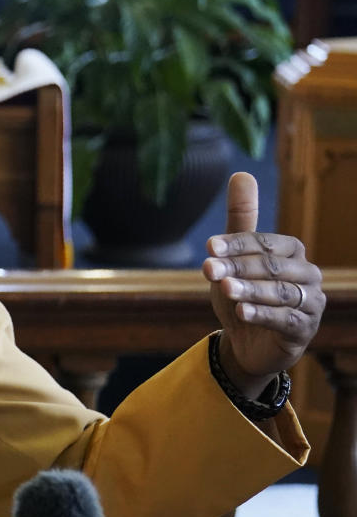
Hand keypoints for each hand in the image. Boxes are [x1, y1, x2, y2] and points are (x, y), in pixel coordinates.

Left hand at [201, 173, 324, 398]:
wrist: (247, 343)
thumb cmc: (243, 292)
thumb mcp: (235, 258)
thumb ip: (240, 220)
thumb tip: (241, 173)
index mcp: (292, 251)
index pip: (264, 243)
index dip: (236, 244)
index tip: (208, 247)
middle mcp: (307, 274)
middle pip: (271, 267)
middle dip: (238, 268)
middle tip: (207, 269)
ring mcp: (310, 303)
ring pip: (280, 293)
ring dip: (250, 290)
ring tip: (225, 289)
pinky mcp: (303, 330)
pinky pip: (284, 320)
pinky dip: (262, 314)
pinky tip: (240, 312)